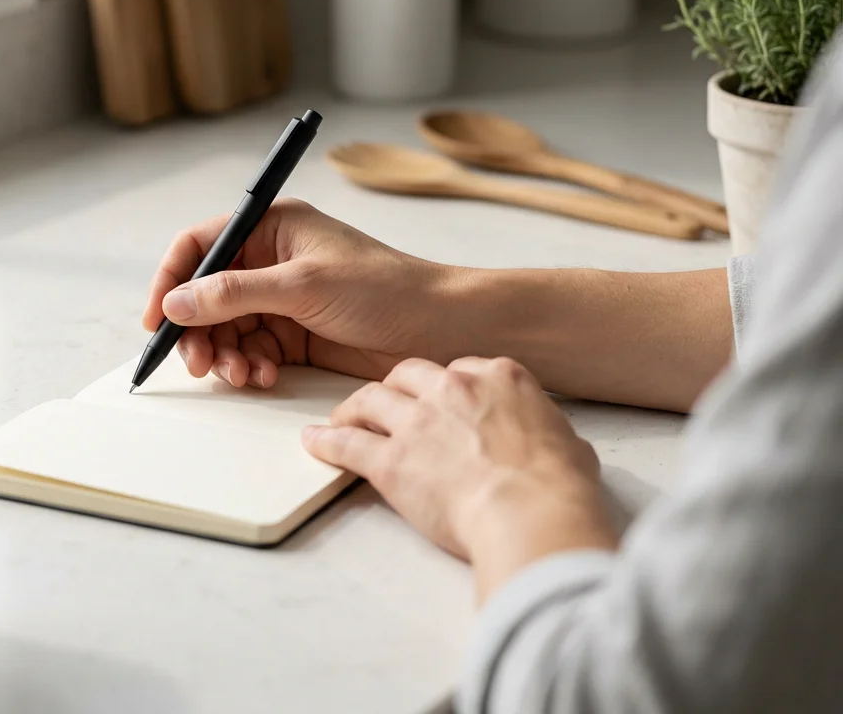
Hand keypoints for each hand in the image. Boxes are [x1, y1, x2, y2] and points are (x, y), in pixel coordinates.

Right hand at [142, 199, 463, 387]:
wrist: (441, 329)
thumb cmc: (386, 289)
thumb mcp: (302, 285)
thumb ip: (234, 294)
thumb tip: (177, 303)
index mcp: (272, 226)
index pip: (200, 245)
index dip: (171, 280)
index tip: (157, 319)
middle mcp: (271, 259)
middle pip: (206, 294)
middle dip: (198, 330)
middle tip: (199, 363)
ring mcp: (282, 298)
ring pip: (226, 328)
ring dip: (225, 354)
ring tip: (240, 374)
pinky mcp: (295, 333)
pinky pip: (252, 350)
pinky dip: (249, 366)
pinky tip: (263, 376)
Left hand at [303, 356, 617, 601]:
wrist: (531, 512)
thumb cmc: (557, 487)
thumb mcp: (569, 445)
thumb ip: (547, 433)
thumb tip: (554, 446)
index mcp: (500, 378)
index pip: (459, 369)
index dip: (443, 387)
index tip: (438, 400)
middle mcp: (454, 389)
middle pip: (407, 374)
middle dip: (394, 388)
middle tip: (386, 405)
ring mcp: (418, 421)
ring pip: (370, 399)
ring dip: (352, 409)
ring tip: (341, 420)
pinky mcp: (391, 458)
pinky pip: (346, 443)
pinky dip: (326, 442)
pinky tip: (314, 443)